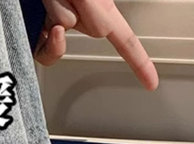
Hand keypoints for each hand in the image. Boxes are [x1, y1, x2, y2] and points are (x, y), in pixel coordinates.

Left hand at [34, 0, 158, 90]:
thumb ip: (99, 12)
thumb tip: (100, 31)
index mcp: (101, 11)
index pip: (125, 40)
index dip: (139, 62)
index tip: (151, 84)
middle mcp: (82, 21)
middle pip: (95, 32)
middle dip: (86, 9)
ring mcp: (61, 26)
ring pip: (63, 33)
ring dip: (58, 9)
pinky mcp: (42, 30)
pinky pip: (44, 47)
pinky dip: (46, 31)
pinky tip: (45, 8)